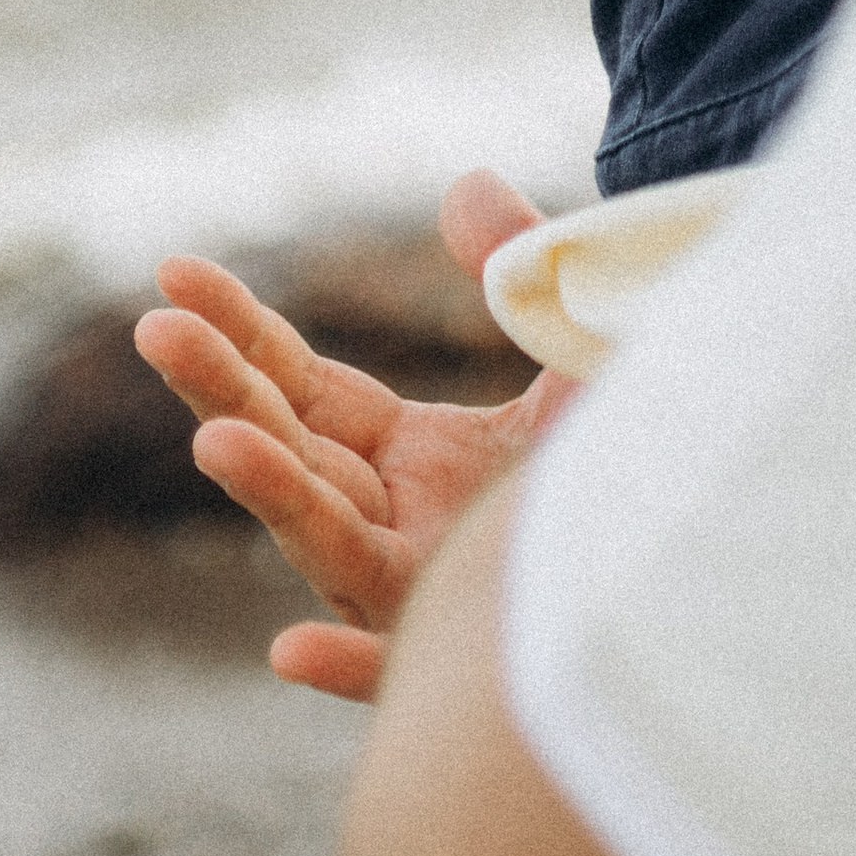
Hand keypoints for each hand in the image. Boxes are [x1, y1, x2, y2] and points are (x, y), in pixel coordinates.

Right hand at [133, 169, 575, 700]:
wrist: (696, 560)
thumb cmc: (623, 465)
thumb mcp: (569, 345)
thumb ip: (515, 268)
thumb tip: (464, 184)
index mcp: (402, 457)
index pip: (296, 385)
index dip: (236, 328)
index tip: (173, 273)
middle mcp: (390, 524)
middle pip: (289, 449)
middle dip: (222, 388)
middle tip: (158, 328)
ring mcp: (418, 594)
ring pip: (325, 542)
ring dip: (271, 494)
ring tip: (217, 444)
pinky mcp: (464, 657)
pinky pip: (395, 671)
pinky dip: (344, 667)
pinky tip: (289, 651)